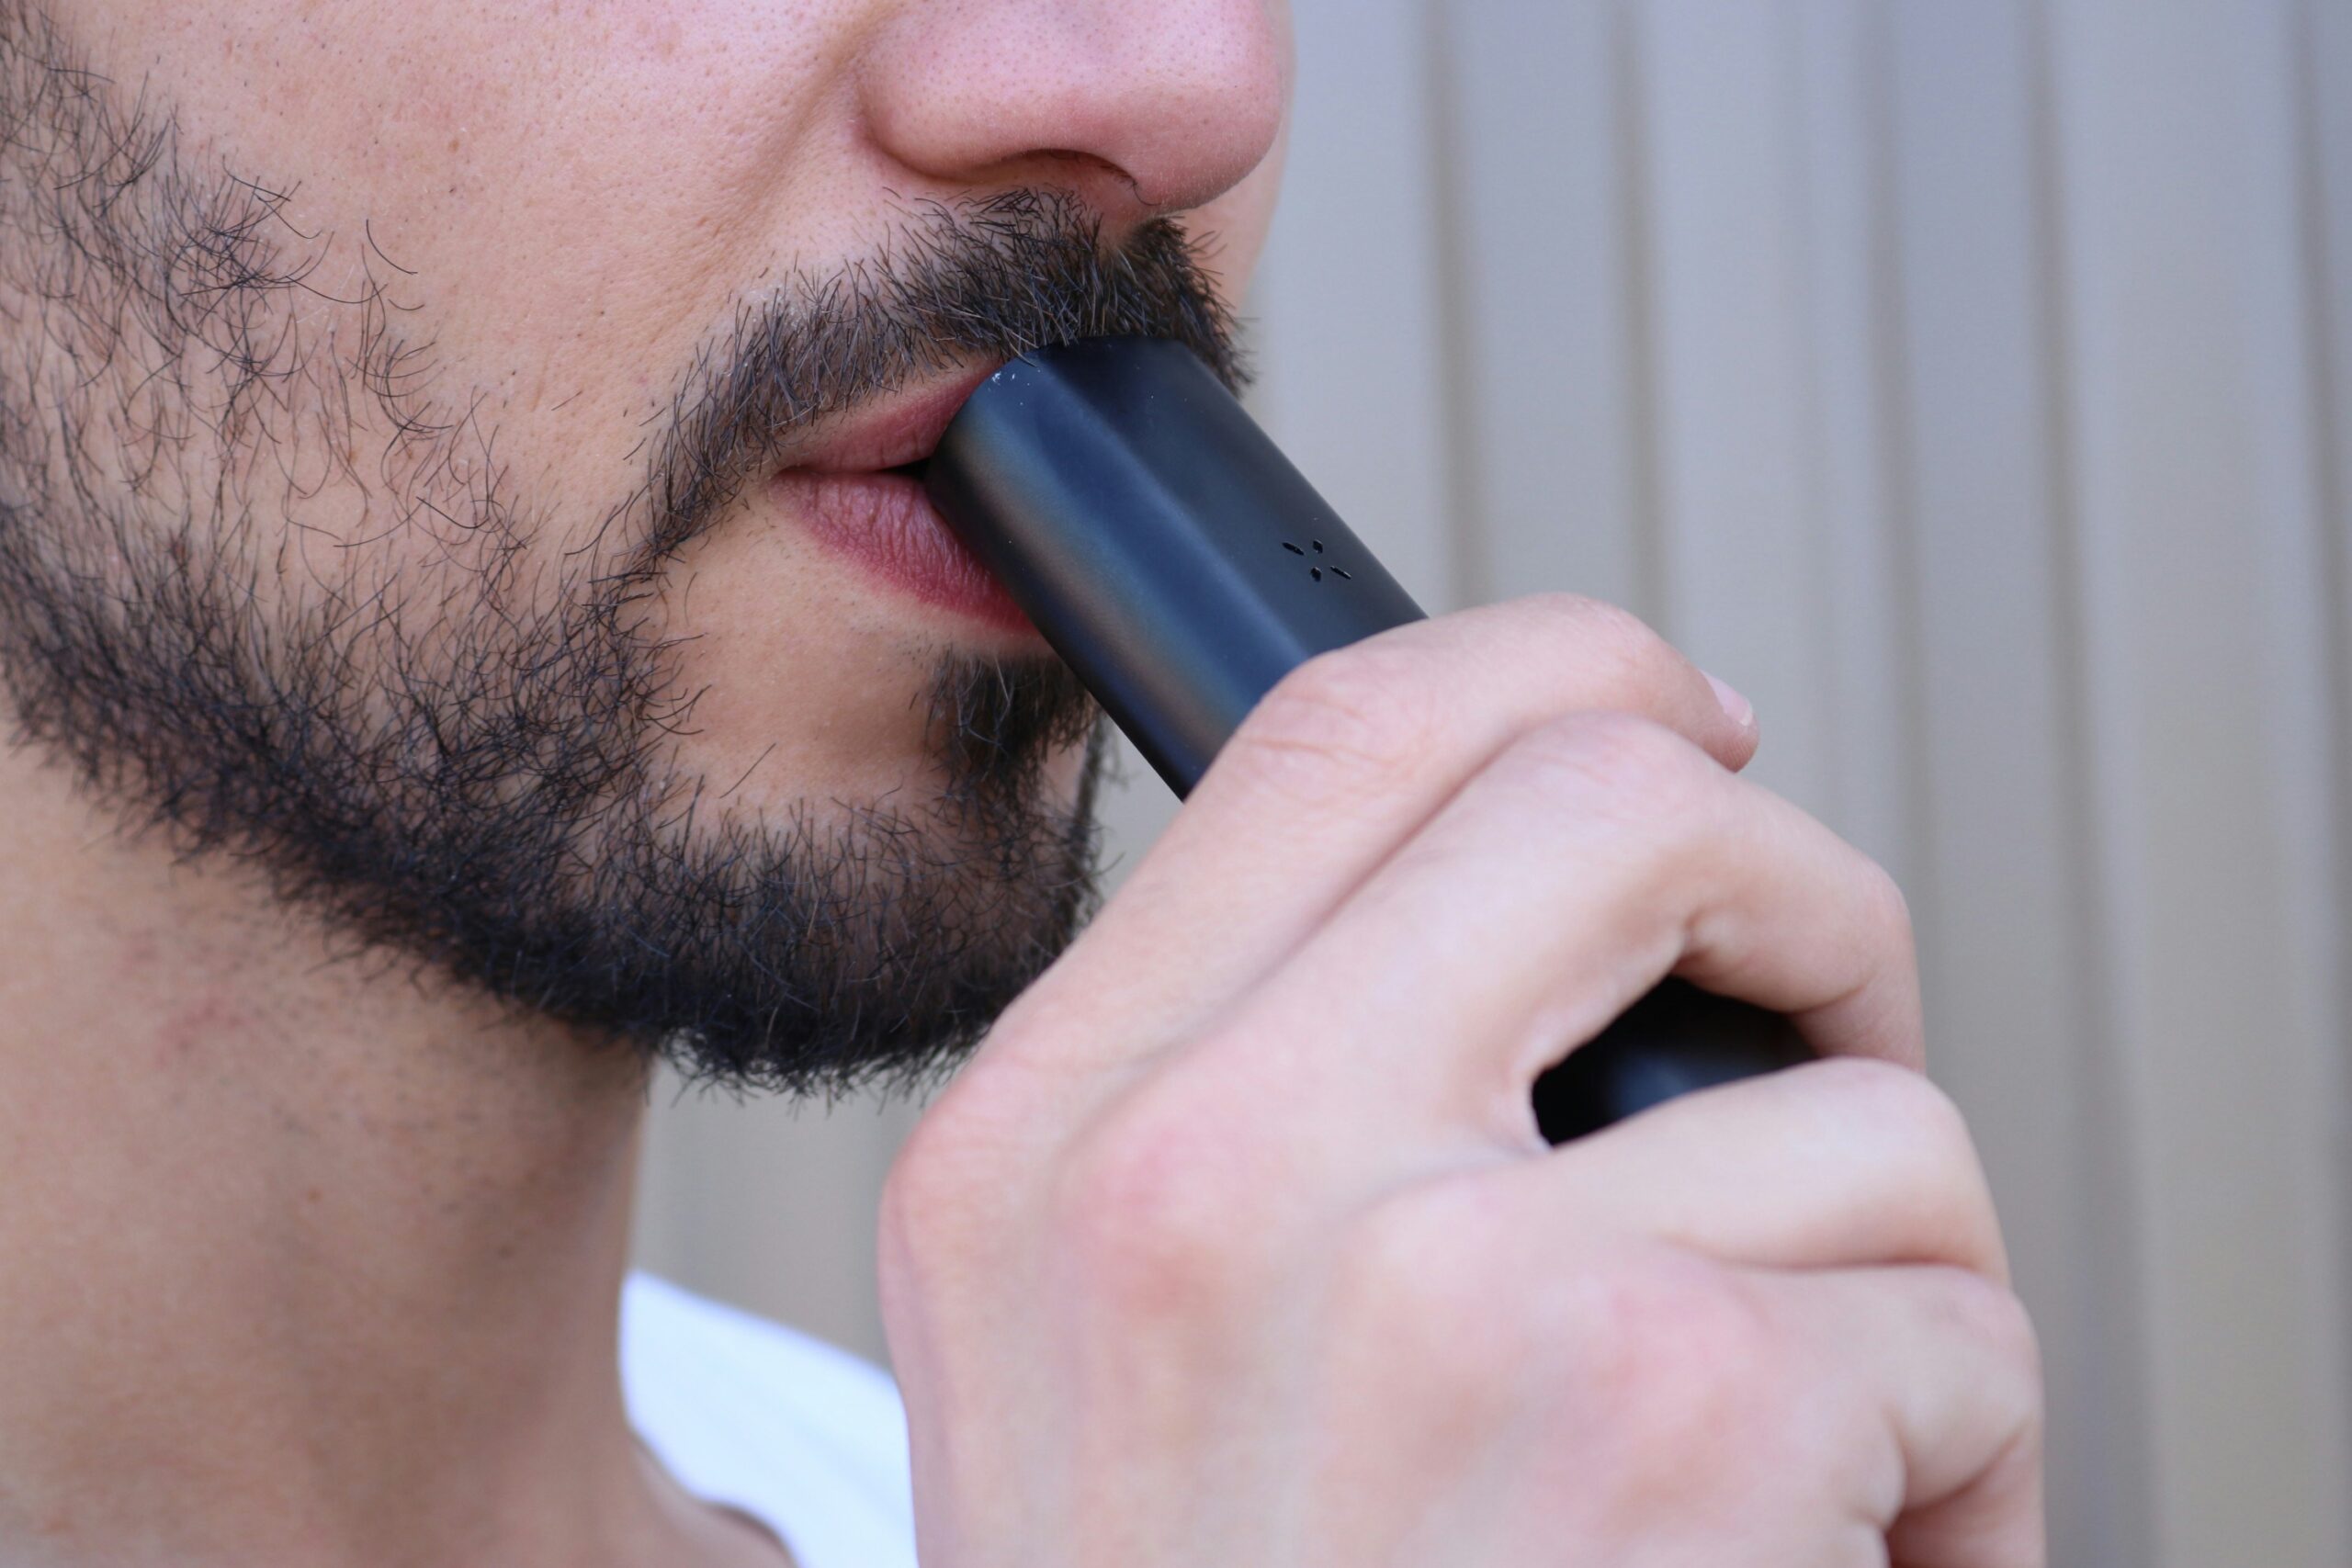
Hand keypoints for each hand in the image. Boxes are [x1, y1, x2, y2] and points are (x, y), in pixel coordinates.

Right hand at [879, 594, 2044, 1567]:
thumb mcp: (1108, 1361)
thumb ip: (1266, 1114)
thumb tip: (1535, 924)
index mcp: (1047, 1144)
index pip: (1331, 733)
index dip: (1558, 671)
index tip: (1681, 733)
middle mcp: (1208, 1177)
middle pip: (1610, 789)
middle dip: (1802, 889)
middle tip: (1832, 1028)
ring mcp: (1441, 1289)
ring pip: (1847, 1091)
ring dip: (1900, 1262)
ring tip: (1826, 1430)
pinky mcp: (1671, 1421)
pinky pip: (1953, 1319)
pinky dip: (1963, 1454)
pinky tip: (1851, 1566)